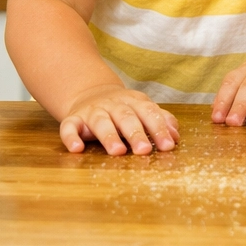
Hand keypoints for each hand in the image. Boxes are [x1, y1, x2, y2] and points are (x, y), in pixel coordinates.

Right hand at [60, 84, 178, 155]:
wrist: (90, 93)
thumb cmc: (123, 108)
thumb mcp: (142, 109)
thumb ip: (160, 120)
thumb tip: (176, 136)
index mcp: (134, 102)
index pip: (149, 113)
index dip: (159, 129)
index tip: (168, 146)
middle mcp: (114, 105)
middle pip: (127, 118)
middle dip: (136, 134)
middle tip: (145, 151)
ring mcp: (92, 111)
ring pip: (101, 122)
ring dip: (109, 136)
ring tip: (118, 152)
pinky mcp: (73, 119)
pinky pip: (69, 127)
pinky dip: (71, 137)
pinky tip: (76, 149)